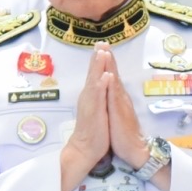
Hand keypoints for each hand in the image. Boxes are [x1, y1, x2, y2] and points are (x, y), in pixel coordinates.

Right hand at [59, 50, 114, 190]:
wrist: (86, 148)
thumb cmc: (93, 129)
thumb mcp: (96, 108)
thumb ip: (97, 95)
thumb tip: (100, 84)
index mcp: (90, 95)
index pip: (94, 74)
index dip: (97, 60)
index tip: (101, 45)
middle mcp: (89, 97)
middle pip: (93, 73)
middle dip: (97, 57)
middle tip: (100, 42)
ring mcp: (91, 104)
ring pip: (94, 81)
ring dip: (98, 67)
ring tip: (101, 53)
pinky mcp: (95, 113)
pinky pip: (98, 97)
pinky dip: (101, 86)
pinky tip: (105, 77)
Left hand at [102, 55, 149, 170]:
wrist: (135, 150)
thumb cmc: (125, 134)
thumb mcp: (117, 114)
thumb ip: (115, 102)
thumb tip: (112, 93)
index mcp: (118, 98)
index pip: (112, 77)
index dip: (107, 63)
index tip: (101, 48)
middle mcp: (120, 98)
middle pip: (114, 74)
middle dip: (108, 58)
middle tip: (104, 42)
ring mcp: (121, 104)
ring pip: (114, 82)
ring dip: (110, 66)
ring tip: (105, 52)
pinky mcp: (119, 113)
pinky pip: (114, 97)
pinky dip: (111, 85)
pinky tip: (108, 75)